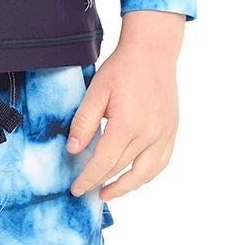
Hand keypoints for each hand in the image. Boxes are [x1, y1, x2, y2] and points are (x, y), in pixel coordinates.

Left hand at [67, 11, 184, 201]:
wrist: (153, 51)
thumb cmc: (122, 69)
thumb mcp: (95, 92)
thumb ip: (83, 123)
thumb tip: (73, 150)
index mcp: (127, 124)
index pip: (103, 163)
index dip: (88, 178)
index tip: (76, 189)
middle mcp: (149, 133)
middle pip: (120, 169)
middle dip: (100, 182)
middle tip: (85, 190)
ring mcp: (164, 134)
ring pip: (144, 173)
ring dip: (125, 188)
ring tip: (107, 193)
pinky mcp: (172, 131)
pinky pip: (161, 163)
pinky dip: (146, 176)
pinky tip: (133, 181)